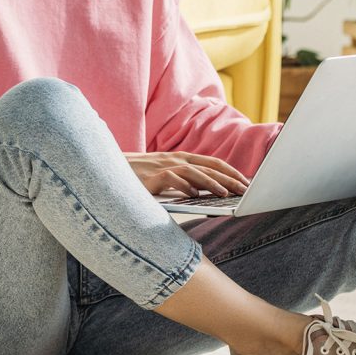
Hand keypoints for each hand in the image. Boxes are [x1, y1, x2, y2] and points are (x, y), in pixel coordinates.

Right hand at [124, 151, 250, 197]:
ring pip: (194, 171)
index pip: (212, 162)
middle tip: (247, 190)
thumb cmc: (138, 178)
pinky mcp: (150, 177)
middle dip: (230, 178)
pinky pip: (171, 178)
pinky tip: (195, 196)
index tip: (246, 182)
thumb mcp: (164, 177)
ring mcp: (162, 166)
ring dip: (212, 182)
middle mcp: (175, 159)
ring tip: (227, 194)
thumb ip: (182, 183)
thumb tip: (202, 195)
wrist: (108, 171)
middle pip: (209, 166)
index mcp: (180, 159)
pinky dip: (184, 186)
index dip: (231, 171)